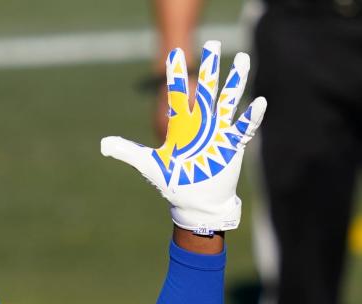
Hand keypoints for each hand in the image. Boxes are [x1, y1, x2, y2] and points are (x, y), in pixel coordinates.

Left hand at [102, 41, 266, 234]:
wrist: (195, 202)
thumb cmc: (174, 182)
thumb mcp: (148, 164)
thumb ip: (127, 151)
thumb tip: (103, 144)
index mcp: (181, 125)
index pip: (177, 95)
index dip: (176, 76)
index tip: (174, 55)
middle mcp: (201, 123)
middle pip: (206, 90)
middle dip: (210, 68)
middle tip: (214, 44)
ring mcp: (219, 132)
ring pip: (229, 101)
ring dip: (236, 82)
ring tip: (243, 59)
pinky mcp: (233, 145)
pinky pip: (244, 127)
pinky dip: (251, 116)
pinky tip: (257, 102)